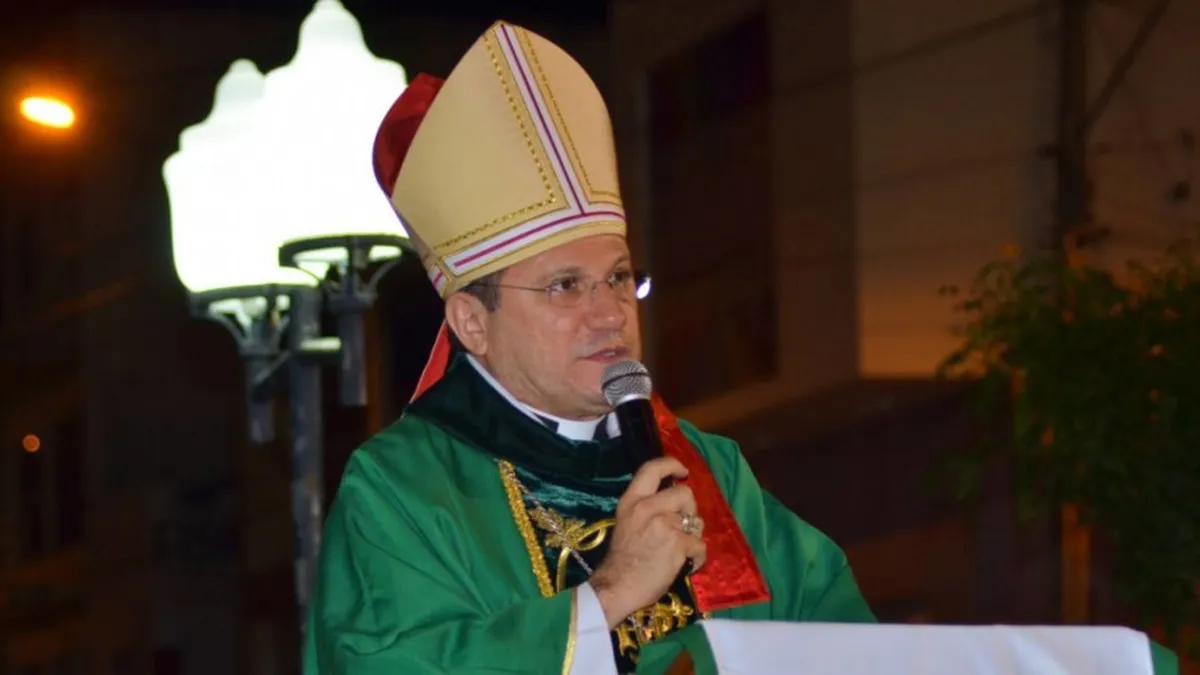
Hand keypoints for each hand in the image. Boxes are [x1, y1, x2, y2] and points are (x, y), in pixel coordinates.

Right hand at [590, 457, 706, 628]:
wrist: (616, 588)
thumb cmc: (621, 560)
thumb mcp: (627, 522)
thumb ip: (647, 508)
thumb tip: (674, 503)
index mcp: (632, 501)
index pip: (652, 469)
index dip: (671, 465)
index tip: (682, 471)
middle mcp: (648, 508)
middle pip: (685, 494)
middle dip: (689, 510)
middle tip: (682, 528)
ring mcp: (665, 525)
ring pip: (696, 522)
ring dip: (693, 537)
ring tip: (681, 551)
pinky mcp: (678, 544)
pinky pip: (700, 546)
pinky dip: (697, 558)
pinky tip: (685, 566)